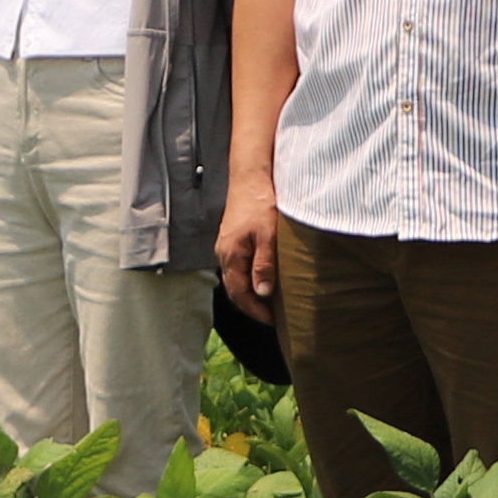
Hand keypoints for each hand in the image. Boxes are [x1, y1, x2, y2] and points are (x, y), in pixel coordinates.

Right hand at [215, 185, 283, 318]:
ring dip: (251, 292)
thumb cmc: (260, 203)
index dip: (255, 310)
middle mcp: (224, 253)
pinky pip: (239, 266)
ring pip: (237, 277)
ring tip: (271, 301)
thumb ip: (264, 264)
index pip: (239, 294)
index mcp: (231, 256)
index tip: (273, 321)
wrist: (250, 176)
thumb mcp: (267, 235)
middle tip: (273, 316)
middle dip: (252, 305)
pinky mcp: (233, 238)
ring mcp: (227, 246)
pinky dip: (250, 277)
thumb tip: (262, 293)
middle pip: (235, 289)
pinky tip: (264, 277)